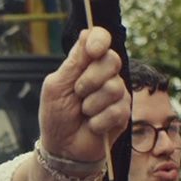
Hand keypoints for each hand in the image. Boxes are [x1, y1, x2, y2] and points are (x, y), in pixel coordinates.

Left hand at [38, 27, 127, 166]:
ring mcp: (116, 93)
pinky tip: (91, 125)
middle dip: (90, 79)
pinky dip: (98, 120)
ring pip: (114, 87)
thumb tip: (87, 32)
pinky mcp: (124, 113)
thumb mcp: (57, 86)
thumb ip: (74, 62)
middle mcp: (104, 74)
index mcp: (85, 63)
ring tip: (83, 113)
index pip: (100, 39)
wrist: (63, 148)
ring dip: (91, 104)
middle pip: (111, 60)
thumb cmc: (56, 116)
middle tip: (78, 93)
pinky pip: (116, 110)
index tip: (93, 49)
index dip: (100, 39)